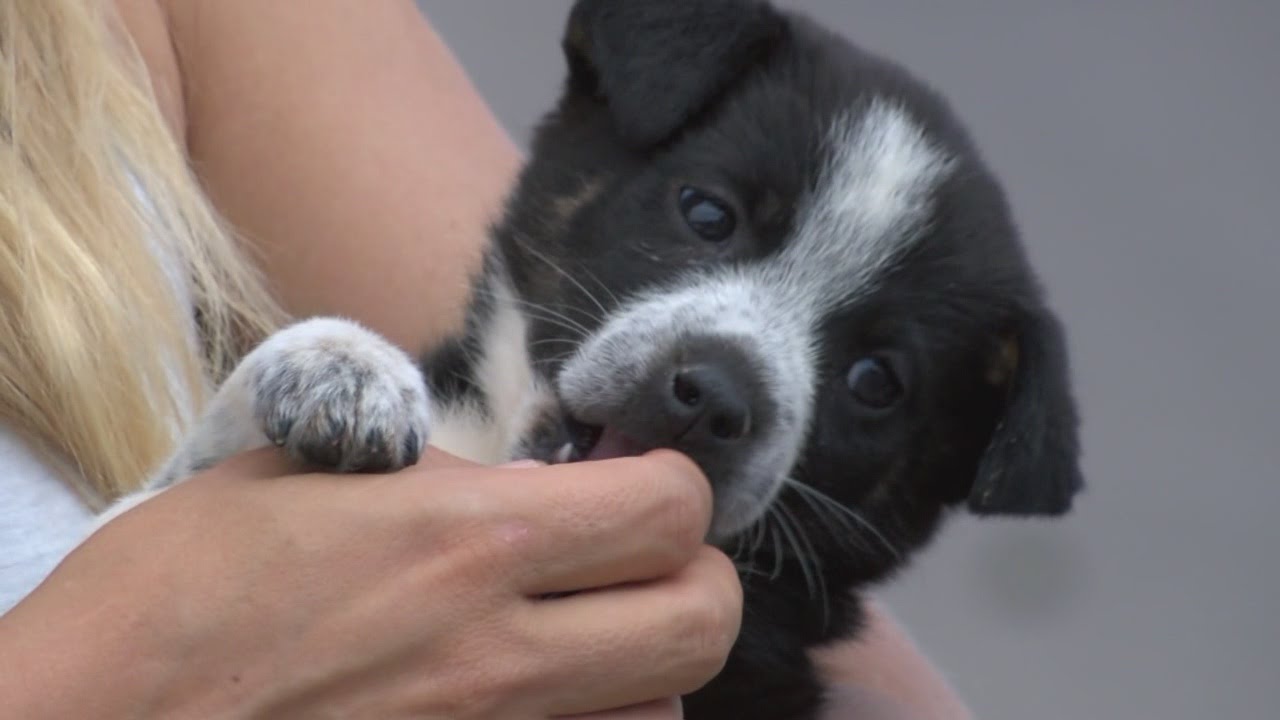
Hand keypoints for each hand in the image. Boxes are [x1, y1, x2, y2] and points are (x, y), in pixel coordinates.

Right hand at [1, 447, 739, 718]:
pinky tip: (541, 698)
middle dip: (692, 577)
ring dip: (644, 665)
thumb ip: (426, 469)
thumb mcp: (298, 476)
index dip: (672, 485)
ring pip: (661, 712)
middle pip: (700, 622)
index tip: (637, 481)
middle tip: (643, 557)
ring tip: (588, 634)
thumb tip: (510, 479)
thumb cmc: (171, 595)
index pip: (665, 508)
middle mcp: (498, 652)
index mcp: (462, 540)